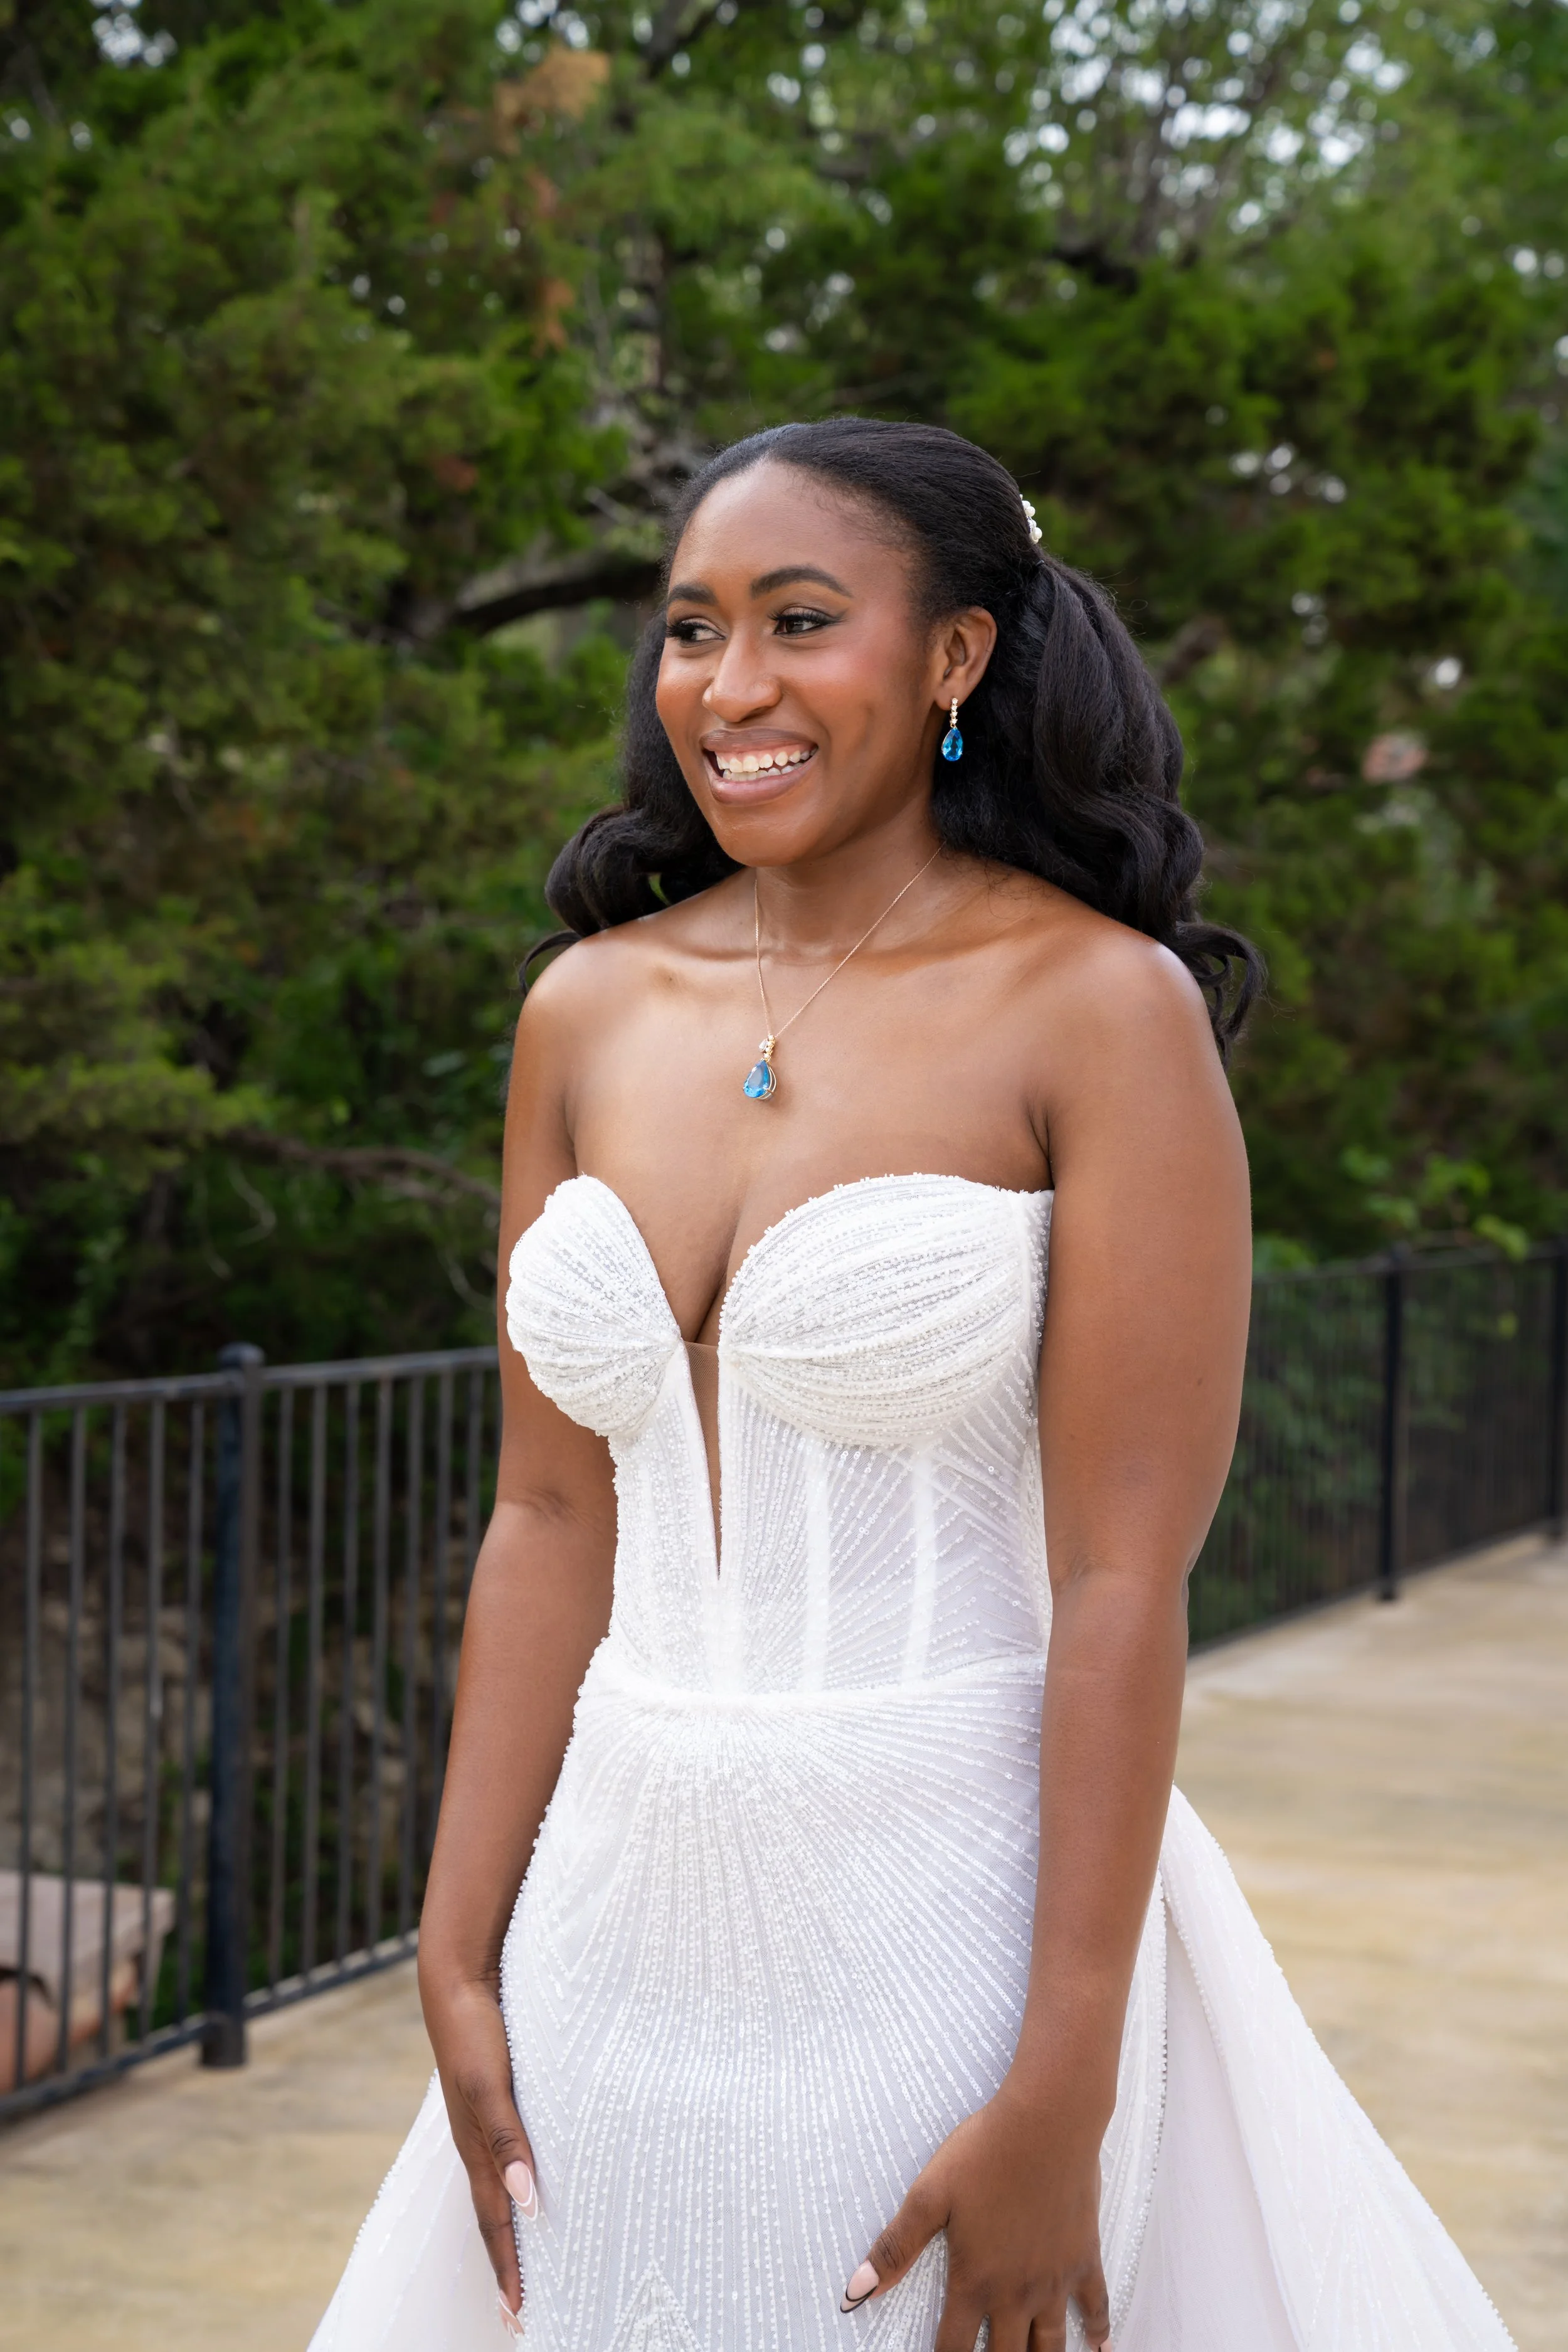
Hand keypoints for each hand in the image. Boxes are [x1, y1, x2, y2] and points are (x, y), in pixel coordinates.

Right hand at [424, 1972, 537, 2339]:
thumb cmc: (476, 2031)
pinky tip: (526, 2189)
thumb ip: (507, 2138)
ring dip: (510, 2232)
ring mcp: (482, 2123)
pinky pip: (503, 2158)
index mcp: (477, 2149)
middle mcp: (478, 2143)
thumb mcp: (490, 2085)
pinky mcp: (492, 2101)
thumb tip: (527, 2201)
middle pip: (493, 2217)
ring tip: (523, 2266)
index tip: (517, 2316)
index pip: (495, 2223)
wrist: (457, 1980)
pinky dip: (514, 2188)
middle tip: (519, 2313)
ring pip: (498, 2190)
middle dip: (506, 2265)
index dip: (508, 2269)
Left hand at [840, 2076, 1110, 2351]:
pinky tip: (1102, 2348)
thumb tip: (856, 2291)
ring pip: (1052, 2343)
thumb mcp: (929, 2195)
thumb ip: (896, 2247)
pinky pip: (1097, 2303)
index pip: (954, 2347)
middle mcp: (1017, 2291)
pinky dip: (1100, 2329)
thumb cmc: (985, 2153)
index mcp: (975, 2280)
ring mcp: (1055, 2279)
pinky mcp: (1084, 2258)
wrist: (1046, 2124)